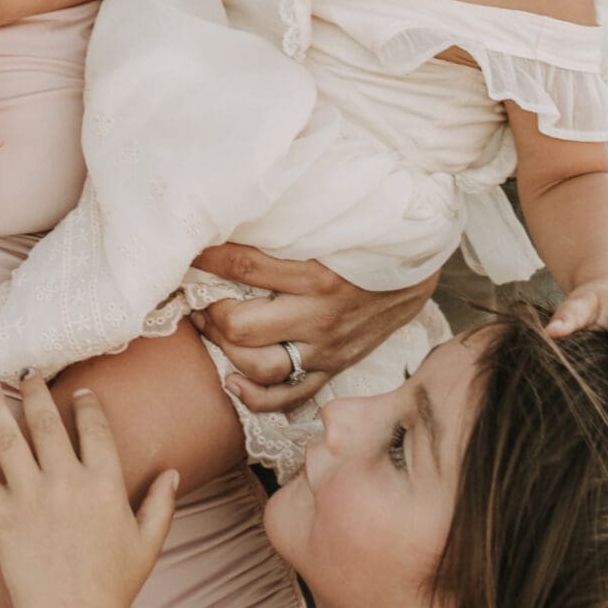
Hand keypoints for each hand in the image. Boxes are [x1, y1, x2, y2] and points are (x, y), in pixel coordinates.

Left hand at [0, 378, 177, 607]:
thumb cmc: (113, 586)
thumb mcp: (148, 544)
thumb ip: (161, 504)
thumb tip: (173, 474)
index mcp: (105, 483)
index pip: (94, 428)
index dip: (86, 404)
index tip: (78, 390)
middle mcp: (66, 481)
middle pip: (46, 421)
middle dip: (35, 391)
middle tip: (26, 372)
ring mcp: (31, 497)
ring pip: (7, 438)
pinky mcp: (2, 517)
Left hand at [189, 245, 438, 411]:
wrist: (418, 270)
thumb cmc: (368, 240)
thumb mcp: (334, 225)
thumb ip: (290, 223)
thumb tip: (238, 209)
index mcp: (318, 274)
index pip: (244, 267)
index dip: (207, 259)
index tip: (189, 250)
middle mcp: (320, 316)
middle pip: (243, 327)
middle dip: (211, 312)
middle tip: (200, 296)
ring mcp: (326, 349)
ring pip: (260, 367)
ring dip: (225, 351)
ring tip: (212, 328)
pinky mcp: (332, 368)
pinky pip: (289, 397)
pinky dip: (255, 398)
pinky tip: (231, 381)